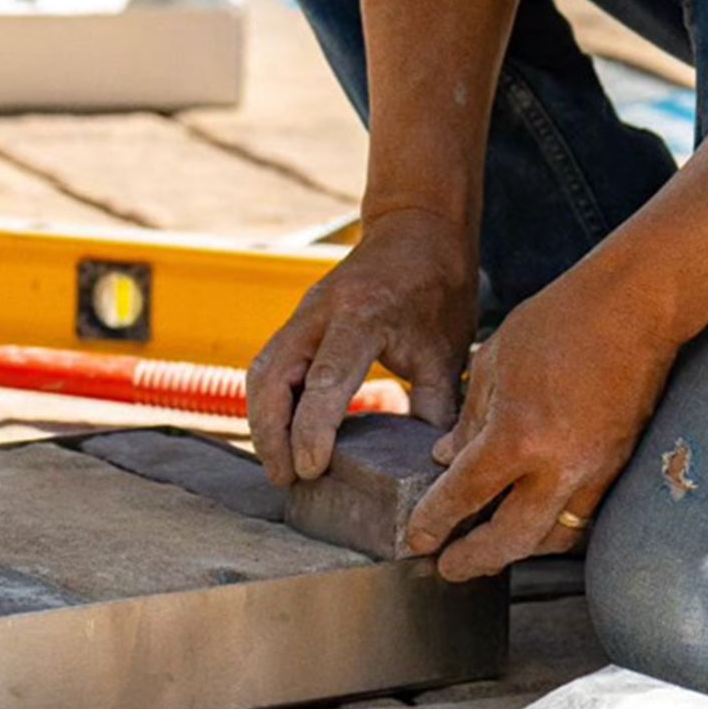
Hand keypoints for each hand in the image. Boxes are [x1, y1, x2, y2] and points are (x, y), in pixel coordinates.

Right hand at [247, 207, 478, 484]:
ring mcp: (302, 314)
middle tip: (284, 479)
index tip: (311, 469)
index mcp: (362, 316)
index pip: (325, 379)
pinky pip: (269, 365)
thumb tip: (431, 467)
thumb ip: (434, 408)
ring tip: (278, 467)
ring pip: (262, 371)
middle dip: (271, 433)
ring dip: (262, 421)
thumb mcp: (446, 350)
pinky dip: (268, 403)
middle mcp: (320, 312)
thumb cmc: (437, 289)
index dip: (312, 428)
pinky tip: (279, 435)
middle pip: (273, 376)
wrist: (418, 229)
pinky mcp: (297, 320)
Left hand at [407, 257, 679, 580]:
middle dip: (474, 561)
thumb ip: (469, 418)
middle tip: (447, 568)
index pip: (464, 495)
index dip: (434, 522)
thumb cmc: (563, 319)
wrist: (638, 305)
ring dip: (517, 551)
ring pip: (554, 538)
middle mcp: (560, 464)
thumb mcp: (493, 360)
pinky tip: (534, 524)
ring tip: (488, 550)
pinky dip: (555, 529)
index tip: (417, 538)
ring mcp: (597, 469)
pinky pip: (584, 517)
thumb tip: (446, 459)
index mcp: (518, 434)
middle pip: (511, 540)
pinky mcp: (621, 466)